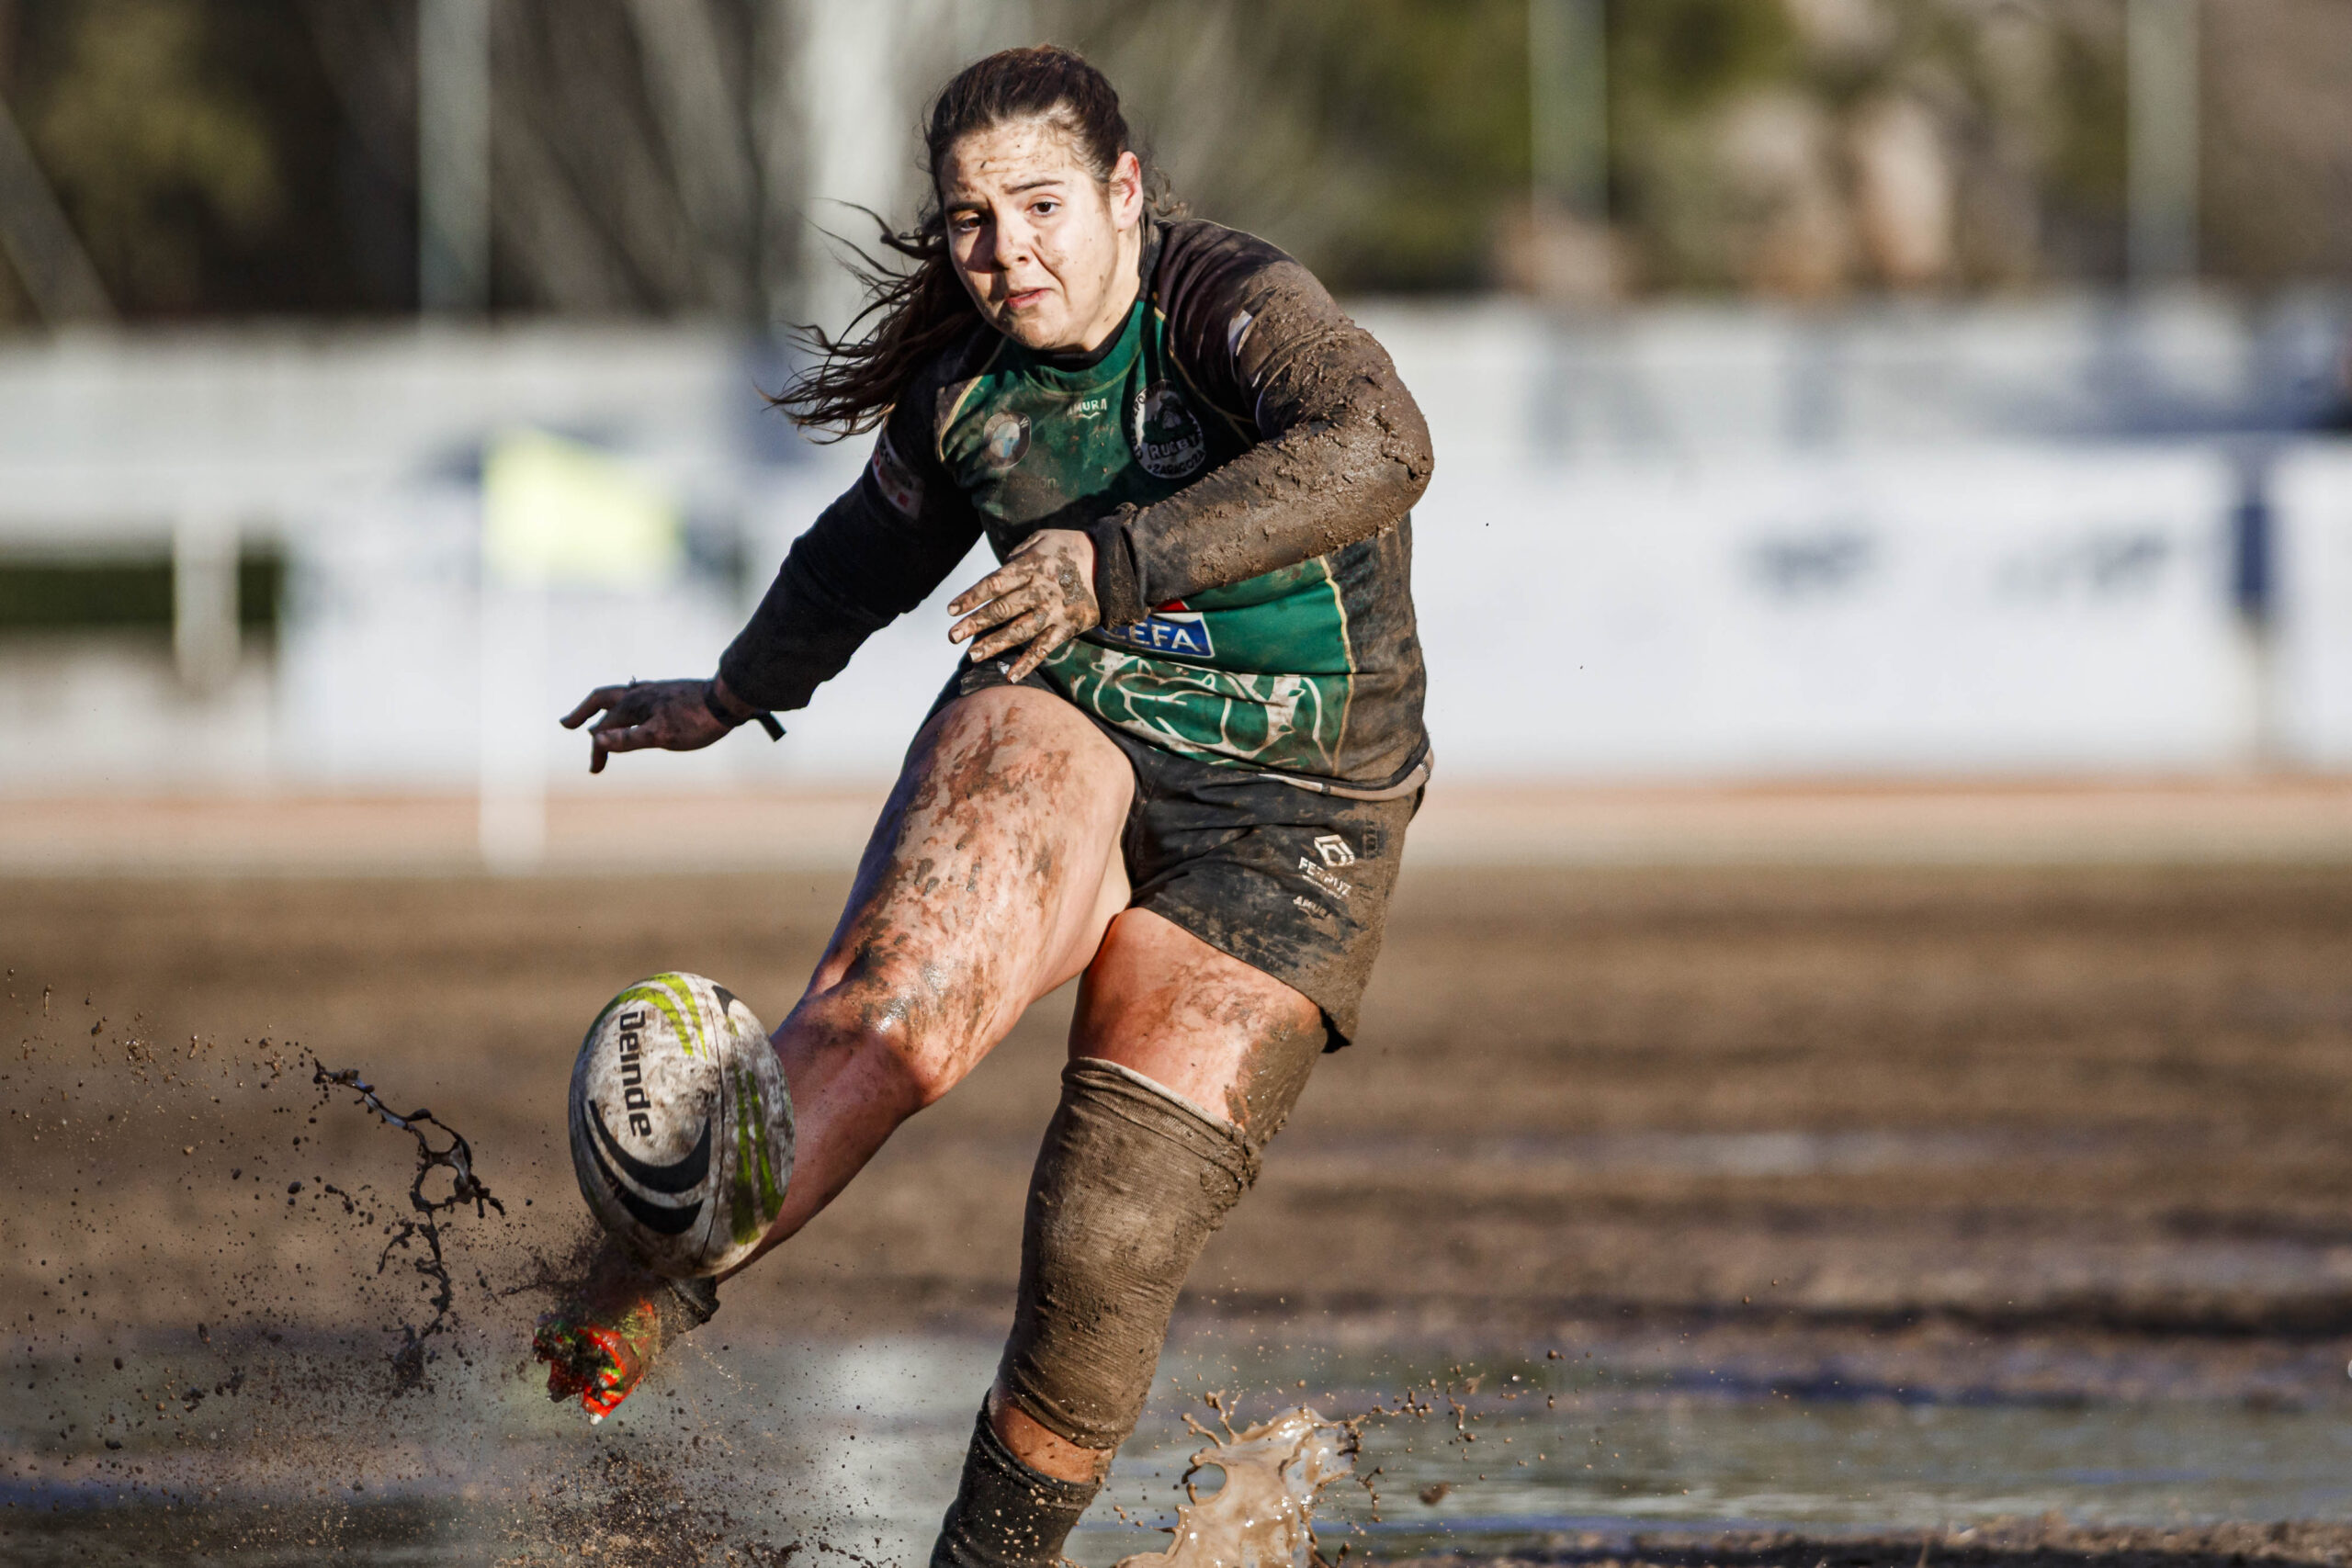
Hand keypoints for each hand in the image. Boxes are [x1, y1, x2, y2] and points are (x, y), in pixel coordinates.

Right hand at [560, 678, 731, 774]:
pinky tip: (635, 713)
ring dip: (605, 711)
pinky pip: (638, 699)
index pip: (605, 729)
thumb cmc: (697, 720)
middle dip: (584, 713)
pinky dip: (626, 708)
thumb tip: (596, 739)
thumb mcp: (662, 736)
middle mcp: (640, 693)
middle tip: (567, 724)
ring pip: (621, 699)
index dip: (598, 750)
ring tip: (598, 720)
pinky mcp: (669, 694)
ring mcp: (655, 691)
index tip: (596, 770)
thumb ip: (629, 739)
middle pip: (603, 700)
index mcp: (634, 703)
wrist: (729, 700)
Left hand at [947, 528, 1100, 681]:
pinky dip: (1029, 663)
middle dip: (975, 623)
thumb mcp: (1042, 538)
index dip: (972, 596)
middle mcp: (1040, 590)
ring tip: (971, 655)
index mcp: (1031, 566)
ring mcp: (1054, 611)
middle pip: (1002, 609)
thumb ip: (1017, 554)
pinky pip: (1045, 648)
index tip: (951, 609)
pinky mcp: (1068, 627)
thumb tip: (999, 571)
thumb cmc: (1071, 547)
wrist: (1114, 563)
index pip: (994, 583)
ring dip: (995, 644)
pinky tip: (1011, 676)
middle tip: (952, 637)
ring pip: (1020, 631)